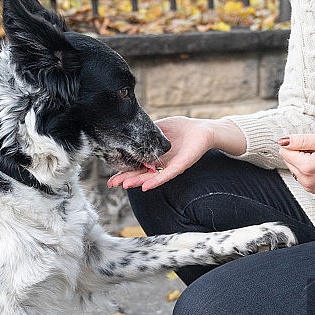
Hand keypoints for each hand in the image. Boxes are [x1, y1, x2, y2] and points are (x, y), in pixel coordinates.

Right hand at [107, 116, 244, 190]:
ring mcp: (169, 167)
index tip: (111, 176)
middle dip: (126, 179)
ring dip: (138, 181)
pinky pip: (166, 175)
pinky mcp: (179, 167)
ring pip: (151, 177)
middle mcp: (160, 164)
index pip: (136, 165)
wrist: (202, 130)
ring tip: (125, 185)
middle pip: (141, 173)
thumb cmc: (182, 128)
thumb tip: (129, 132)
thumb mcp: (159, 128)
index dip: (124, 170)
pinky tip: (145, 187)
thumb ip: (146, 133)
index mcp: (154, 156)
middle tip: (112, 184)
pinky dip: (155, 181)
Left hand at [279, 133, 314, 193]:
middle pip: (288, 160)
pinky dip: (308, 169)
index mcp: (306, 167)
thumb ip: (301, 140)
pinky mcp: (311, 189)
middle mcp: (305, 180)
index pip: (284, 151)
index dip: (297, 144)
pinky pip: (301, 175)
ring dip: (303, 161)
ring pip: (293, 167)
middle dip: (300, 153)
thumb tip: (282, 141)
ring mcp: (308, 186)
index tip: (312, 146)